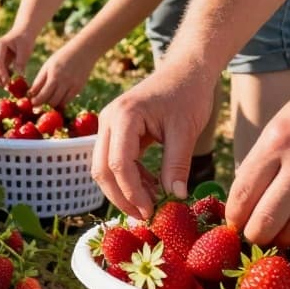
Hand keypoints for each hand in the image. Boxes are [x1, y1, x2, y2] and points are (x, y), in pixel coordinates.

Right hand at [0, 29, 34, 85]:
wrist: (23, 32)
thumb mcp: (25, 50)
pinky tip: (11, 77)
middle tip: (8, 87)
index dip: (2, 75)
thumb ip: (21, 62)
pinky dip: (1, 76)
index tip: (9, 83)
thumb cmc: (25, 39)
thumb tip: (19, 77)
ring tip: (10, 83)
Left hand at [30, 43, 97, 106]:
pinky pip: (68, 100)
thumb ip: (39, 80)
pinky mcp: (79, 88)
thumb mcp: (48, 66)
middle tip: (39, 104)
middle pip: (51, 101)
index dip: (36, 101)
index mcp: (53, 75)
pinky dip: (61, 101)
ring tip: (48, 100)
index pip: (42, 94)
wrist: (83, 51)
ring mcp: (72, 86)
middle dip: (43, 104)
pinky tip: (57, 98)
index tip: (33, 103)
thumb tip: (31, 94)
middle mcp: (63, 81)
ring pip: (60, 103)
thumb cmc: (62, 57)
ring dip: (52, 104)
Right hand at [91, 58, 218, 219]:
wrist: (186, 70)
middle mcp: (109, 120)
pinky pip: (116, 161)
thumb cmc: (187, 94)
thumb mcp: (186, 130)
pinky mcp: (117, 131)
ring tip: (153, 204)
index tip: (151, 212)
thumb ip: (177, 165)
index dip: (132, 193)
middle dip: (121, 197)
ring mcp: (110, 125)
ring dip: (125, 190)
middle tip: (145, 217)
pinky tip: (153, 188)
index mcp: (123, 116)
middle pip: (102, 169)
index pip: (118, 164)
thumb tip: (175, 198)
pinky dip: (131, 178)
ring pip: (105, 167)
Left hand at [226, 65, 289, 245]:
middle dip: (256, 236)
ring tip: (281, 237)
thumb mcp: (284, 120)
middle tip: (255, 238)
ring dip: (287, 239)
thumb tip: (248, 197)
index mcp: (277, 139)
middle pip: (268, 219)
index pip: (244, 192)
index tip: (234, 224)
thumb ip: (267, 156)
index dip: (235, 216)